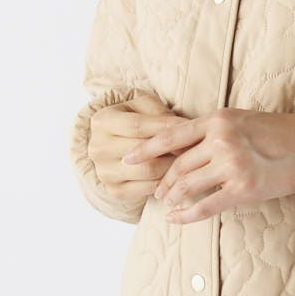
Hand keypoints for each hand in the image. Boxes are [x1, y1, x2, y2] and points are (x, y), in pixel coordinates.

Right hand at [89, 92, 186, 207]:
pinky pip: (147, 189)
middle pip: (143, 152)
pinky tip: (179, 174)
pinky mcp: (114, 190)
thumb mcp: (142, 105)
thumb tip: (183, 126)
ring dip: (173, 166)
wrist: (113, 142)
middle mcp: (98, 148)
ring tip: (191, 159)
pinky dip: (167, 182)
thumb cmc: (134, 117)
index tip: (191, 128)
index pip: (138, 126)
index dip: (166, 127)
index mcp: (102, 122)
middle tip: (196, 147)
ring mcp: (104, 172)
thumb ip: (159, 112)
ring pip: (148, 172)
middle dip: (173, 148)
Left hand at [121, 108, 294, 224]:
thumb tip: (179, 149)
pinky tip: (175, 218)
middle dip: (164, 181)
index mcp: (218, 120)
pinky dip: (186, 215)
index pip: (171, 135)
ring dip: (173, 197)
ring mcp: (232, 165)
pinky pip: (205, 206)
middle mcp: (221, 140)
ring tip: (168, 202)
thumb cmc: (275, 132)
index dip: (145, 149)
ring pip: (187, 186)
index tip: (127, 159)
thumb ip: (211, 131)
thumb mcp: (239, 120)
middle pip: (178, 165)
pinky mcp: (242, 189)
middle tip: (158, 192)